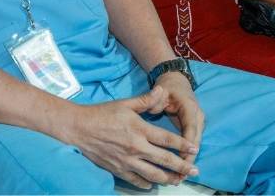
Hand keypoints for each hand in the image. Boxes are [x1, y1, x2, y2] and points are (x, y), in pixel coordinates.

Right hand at [66, 87, 199, 188]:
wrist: (79, 129)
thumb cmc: (102, 113)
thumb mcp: (125, 103)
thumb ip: (146, 100)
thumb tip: (162, 90)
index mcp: (139, 129)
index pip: (167, 139)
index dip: (182, 144)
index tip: (194, 148)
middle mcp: (136, 147)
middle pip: (164, 160)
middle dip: (182, 166)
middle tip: (195, 170)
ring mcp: (127, 161)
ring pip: (153, 174)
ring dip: (168, 178)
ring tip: (179, 180)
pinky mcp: (118, 170)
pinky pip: (136, 181)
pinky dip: (147, 184)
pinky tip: (154, 184)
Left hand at [154, 72, 204, 166]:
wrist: (177, 80)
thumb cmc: (167, 87)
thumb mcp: (161, 92)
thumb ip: (156, 101)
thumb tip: (155, 105)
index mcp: (189, 108)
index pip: (190, 129)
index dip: (186, 147)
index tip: (180, 161)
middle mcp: (197, 116)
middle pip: (195, 141)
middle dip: (189, 159)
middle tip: (180, 175)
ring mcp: (198, 122)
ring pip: (196, 144)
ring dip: (189, 159)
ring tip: (180, 176)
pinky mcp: (196, 126)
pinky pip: (193, 143)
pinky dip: (188, 155)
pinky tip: (181, 168)